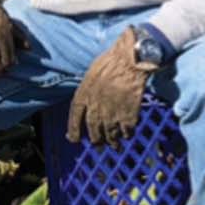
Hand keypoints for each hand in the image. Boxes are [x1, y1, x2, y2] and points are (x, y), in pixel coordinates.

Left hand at [66, 28, 159, 144]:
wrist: (131, 58)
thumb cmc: (112, 60)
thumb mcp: (92, 73)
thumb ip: (89, 89)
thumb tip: (89, 100)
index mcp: (84, 94)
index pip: (74, 117)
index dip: (73, 130)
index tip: (73, 139)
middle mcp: (95, 107)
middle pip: (93, 129)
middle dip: (95, 140)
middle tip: (98, 144)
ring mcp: (112, 112)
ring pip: (110, 134)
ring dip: (112, 141)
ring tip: (115, 145)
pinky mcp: (129, 114)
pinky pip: (127, 130)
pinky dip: (127, 134)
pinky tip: (128, 134)